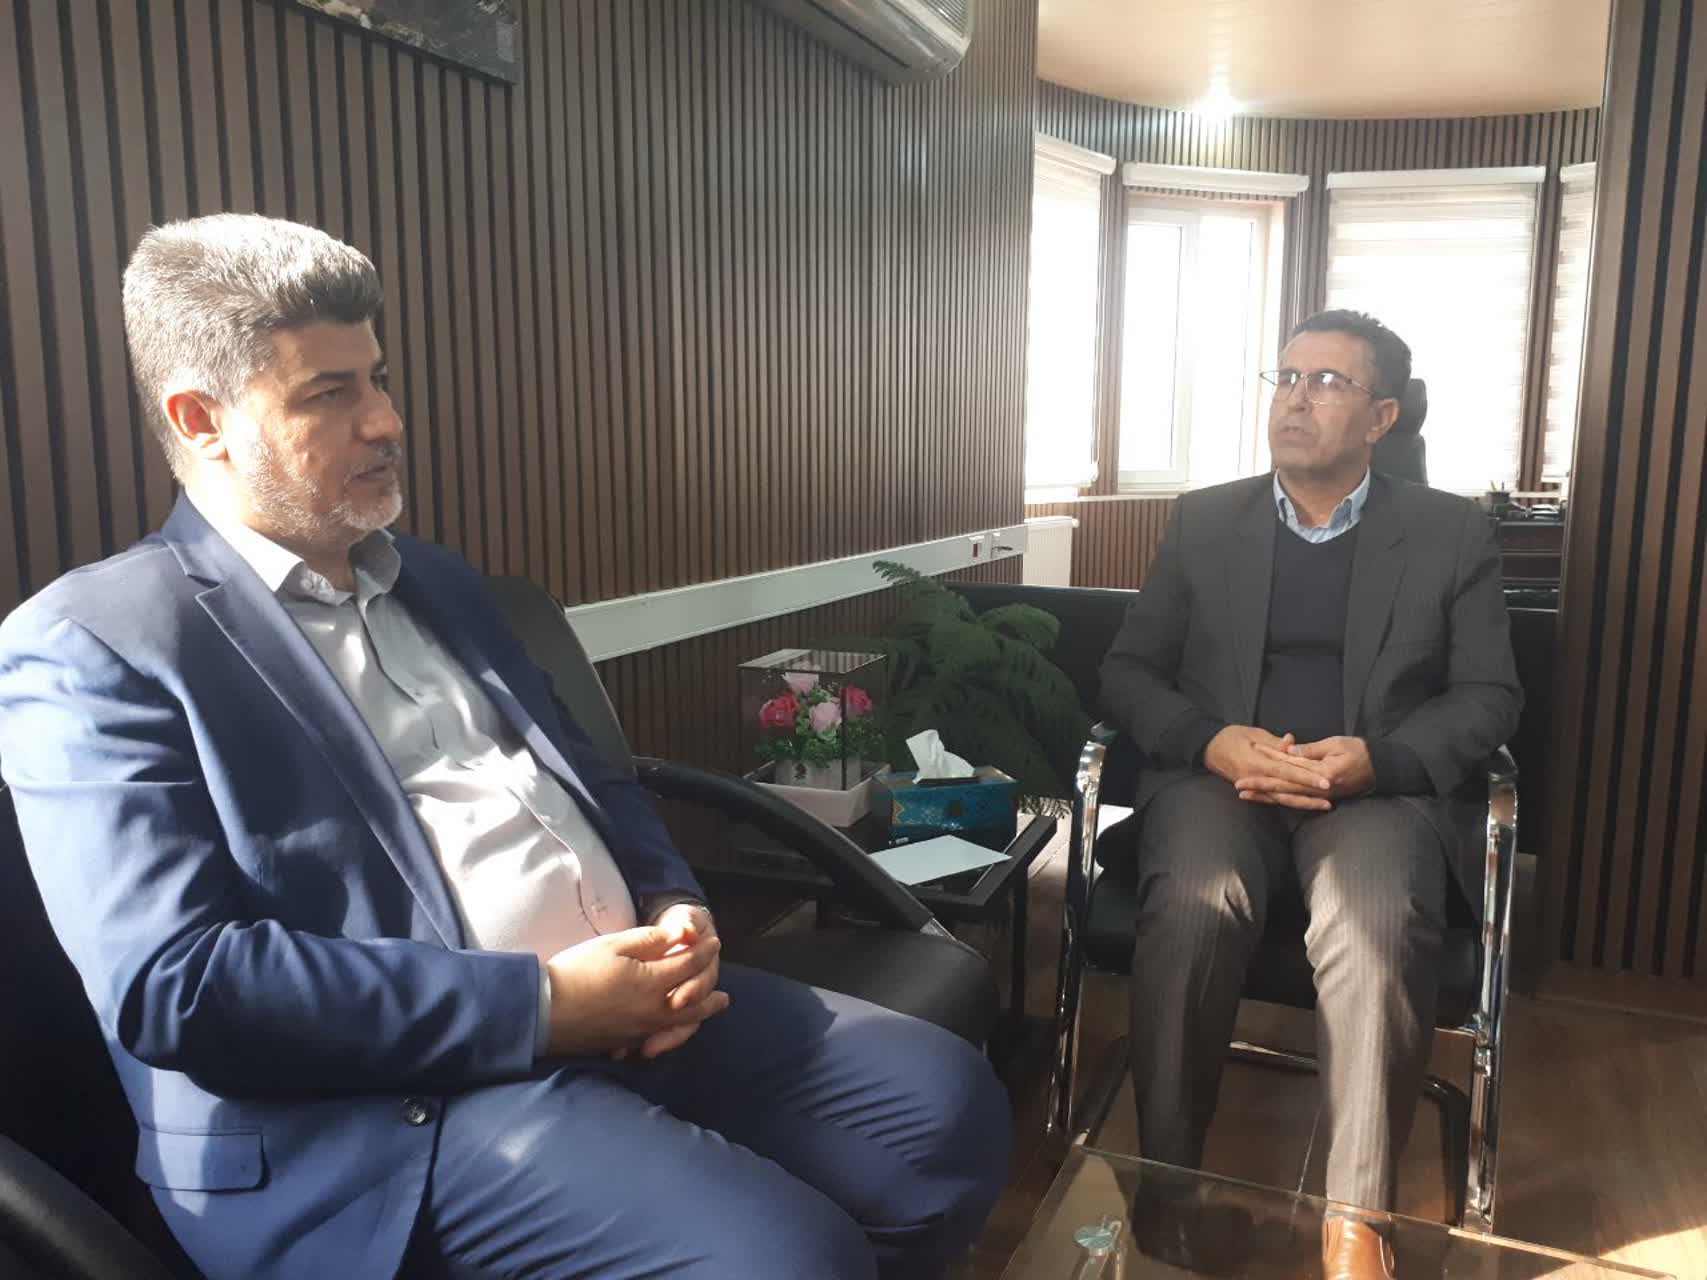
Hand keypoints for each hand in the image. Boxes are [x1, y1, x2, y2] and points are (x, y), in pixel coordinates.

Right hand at [544, 923, 727, 1060]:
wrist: (544, 1011)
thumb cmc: (577, 971)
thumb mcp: (613, 946)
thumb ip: (651, 941)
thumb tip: (682, 935)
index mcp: (652, 982)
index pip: (688, 965)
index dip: (703, 951)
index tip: (714, 942)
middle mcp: (653, 1010)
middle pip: (693, 1001)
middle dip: (710, 990)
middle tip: (725, 990)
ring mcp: (641, 1029)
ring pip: (682, 1023)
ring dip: (701, 1014)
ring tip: (713, 1008)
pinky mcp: (627, 1041)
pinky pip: (663, 1037)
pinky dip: (679, 1031)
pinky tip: (678, 1028)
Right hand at [1204, 725, 1333, 810]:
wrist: (1208, 748)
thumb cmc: (1230, 737)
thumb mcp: (1253, 733)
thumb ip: (1274, 742)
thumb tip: (1292, 743)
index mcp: (1258, 763)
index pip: (1288, 773)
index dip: (1307, 778)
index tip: (1325, 782)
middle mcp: (1256, 778)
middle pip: (1287, 791)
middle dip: (1309, 796)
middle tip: (1330, 800)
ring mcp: (1254, 786)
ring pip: (1282, 799)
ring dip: (1303, 803)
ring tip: (1323, 805)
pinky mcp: (1252, 790)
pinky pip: (1272, 799)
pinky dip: (1288, 802)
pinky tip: (1302, 805)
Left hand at [1254, 735, 1375, 801]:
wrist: (1379, 768)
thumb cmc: (1358, 751)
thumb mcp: (1335, 744)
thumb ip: (1310, 750)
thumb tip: (1288, 750)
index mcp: (1322, 774)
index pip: (1289, 769)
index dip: (1269, 764)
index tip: (1249, 763)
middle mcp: (1318, 789)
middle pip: (1283, 788)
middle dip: (1260, 787)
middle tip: (1238, 786)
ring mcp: (1319, 796)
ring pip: (1288, 798)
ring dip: (1265, 796)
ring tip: (1245, 795)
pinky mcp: (1320, 798)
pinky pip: (1297, 801)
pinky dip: (1281, 800)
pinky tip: (1267, 800)